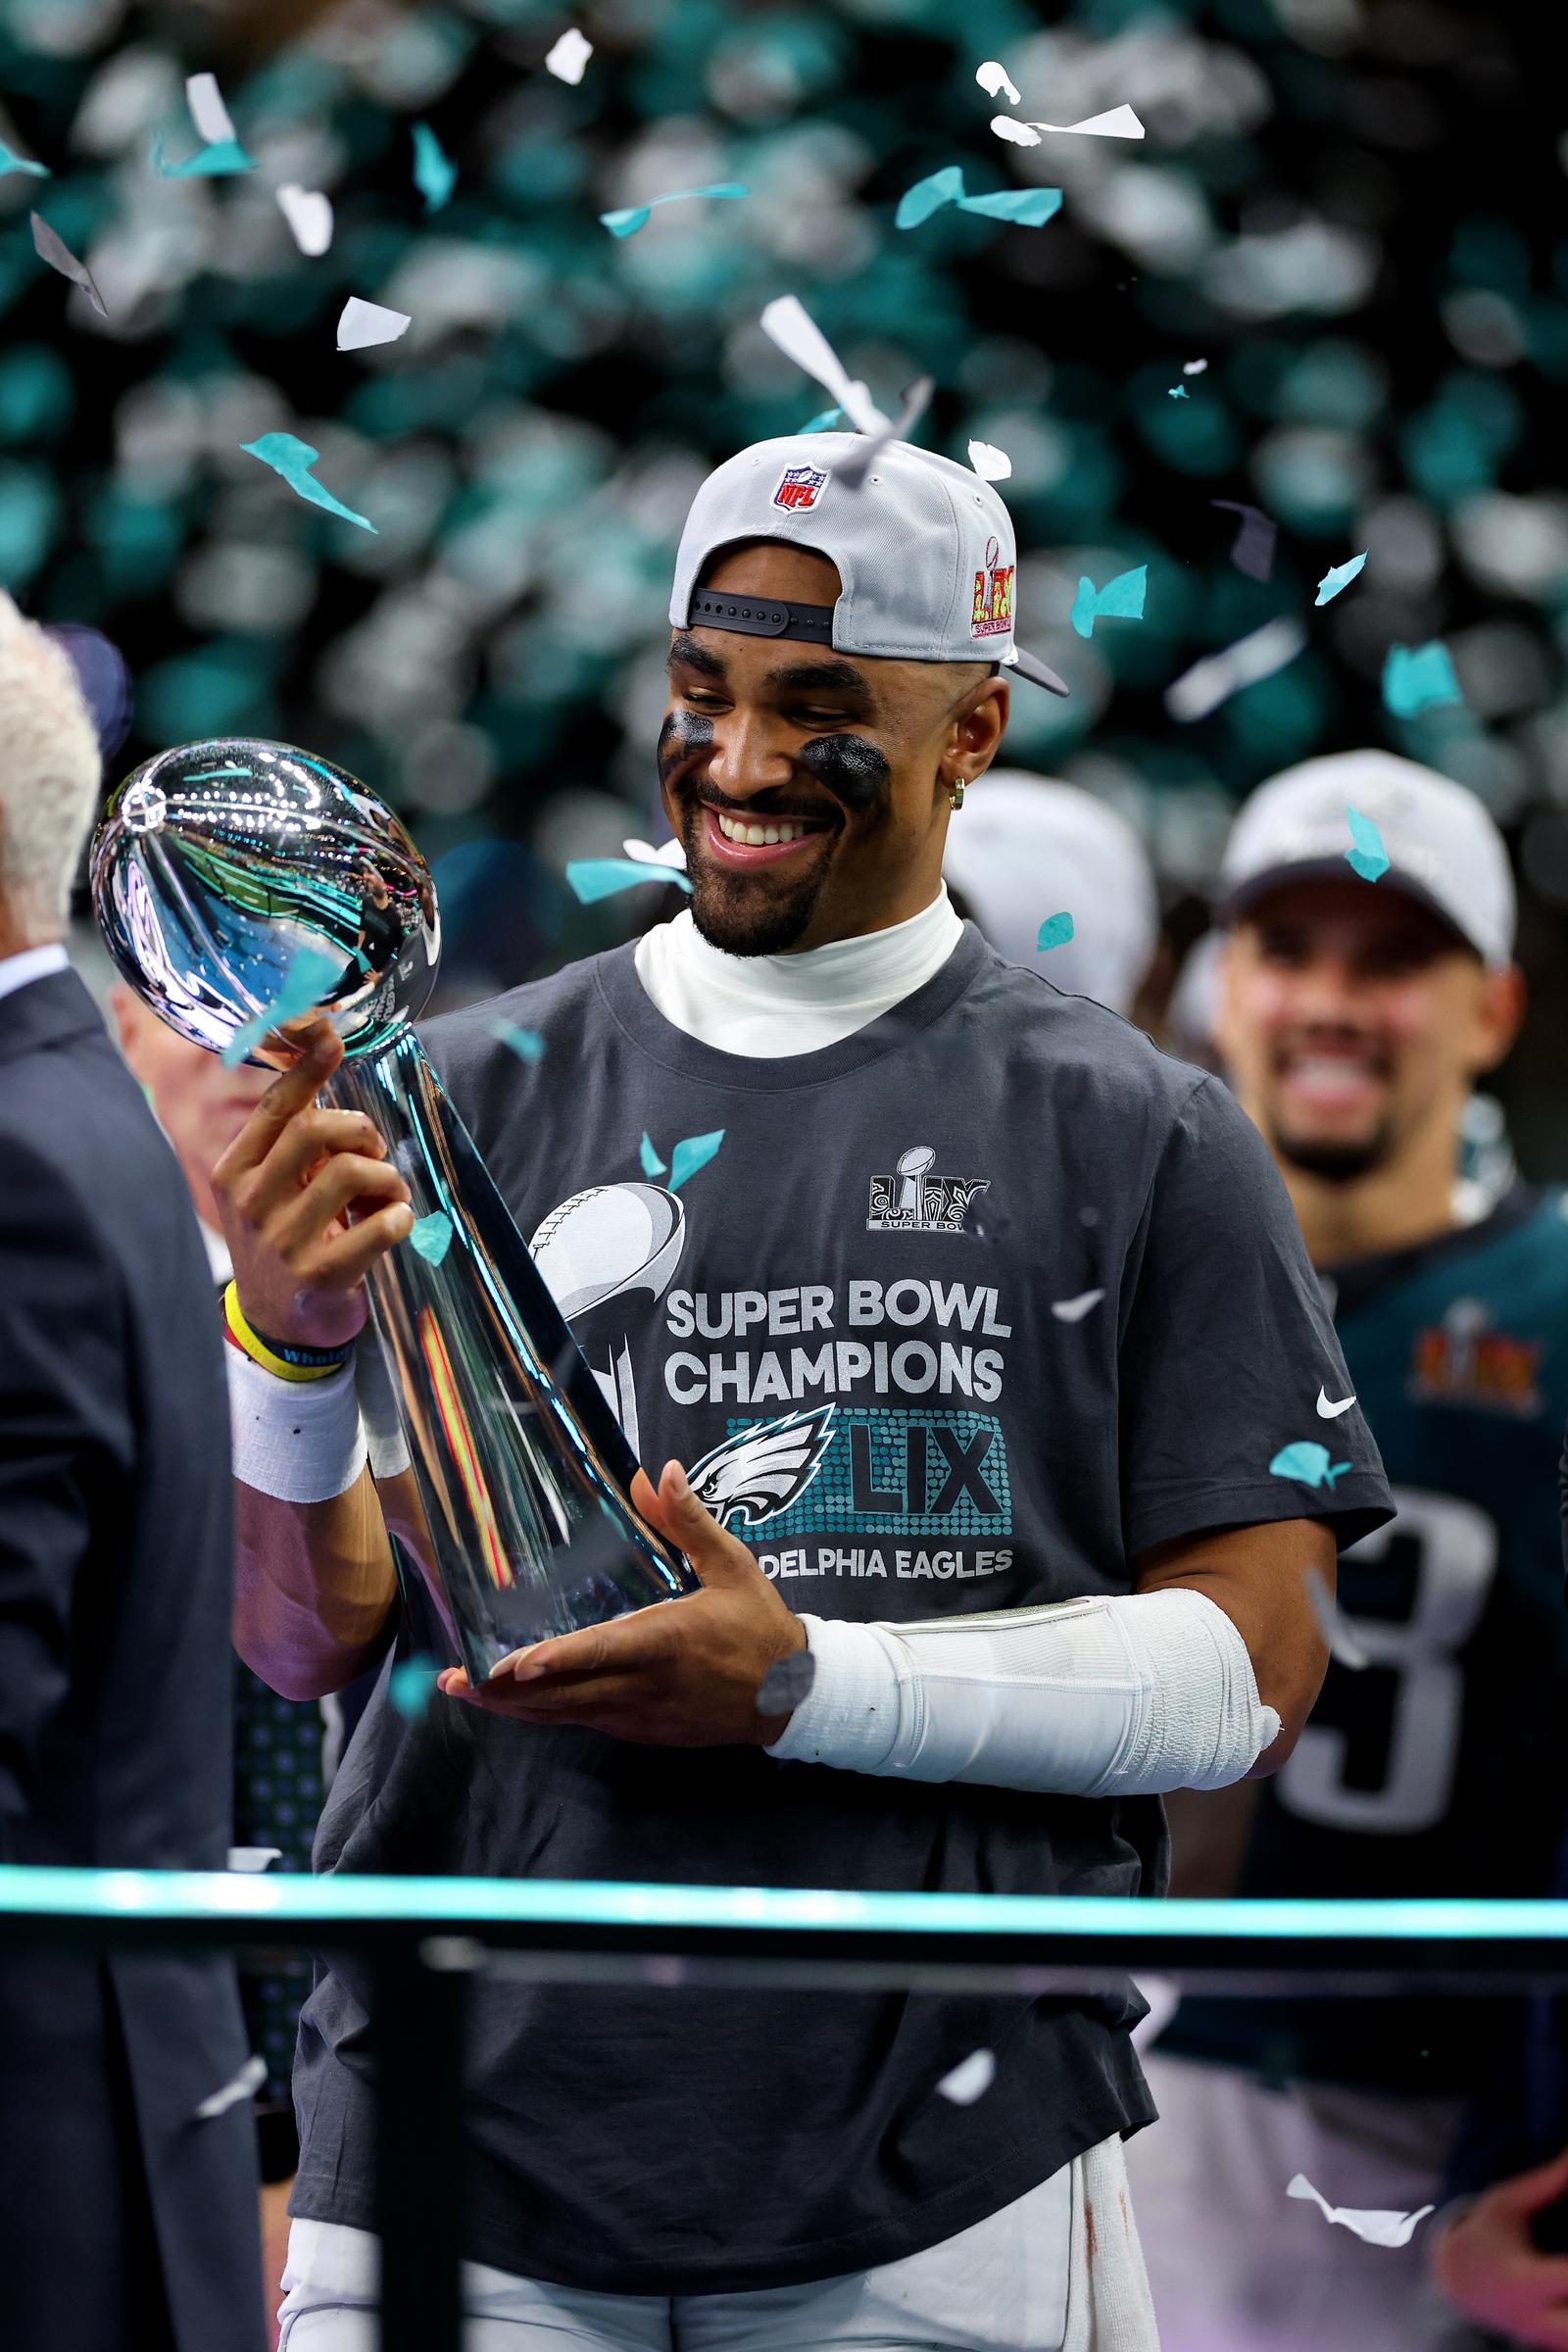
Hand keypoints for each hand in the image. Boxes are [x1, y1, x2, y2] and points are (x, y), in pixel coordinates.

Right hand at [210, 1018, 413, 1349]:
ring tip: (389, 1194)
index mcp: (236, 1172)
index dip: (307, 1069)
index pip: (276, 1108)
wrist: (276, 1325)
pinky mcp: (321, 1275)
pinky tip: (395, 1222)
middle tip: (375, 1151)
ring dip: (387, 1177)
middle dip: (360, 1130)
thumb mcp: (269, 1189)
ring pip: (351, 1173)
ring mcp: (284, 1241)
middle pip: (315, 1130)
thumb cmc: (283, 1241)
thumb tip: (319, 1065)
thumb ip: (290, 1141)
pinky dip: (400, 1217)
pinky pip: (380, 1227)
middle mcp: (252, 1202)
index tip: (331, 1037)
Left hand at [437, 1460, 808, 1746]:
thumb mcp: (732, 1565)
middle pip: (565, 1695)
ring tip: (469, 1692)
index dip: (556, 1659)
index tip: (513, 1665)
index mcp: (668, 1642)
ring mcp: (641, 1716)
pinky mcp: (642, 1731)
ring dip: (515, 1707)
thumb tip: (658, 1472)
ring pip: (567, 1715)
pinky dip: (548, 1713)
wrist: (794, 1696)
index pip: (602, 1652)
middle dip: (506, 1691)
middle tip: (456, 1681)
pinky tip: (519, 1702)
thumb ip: (689, 1521)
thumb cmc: (760, 1626)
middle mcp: (646, 1686)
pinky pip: (585, 1721)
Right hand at [1430, 2148, 1567, 2348]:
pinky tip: (1566, 2284)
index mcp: (1523, 2281)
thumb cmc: (1485, 2233)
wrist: (1458, 2278)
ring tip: (1564, 2266)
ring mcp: (1544, 2338)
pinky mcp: (1551, 2344)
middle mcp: (1536, 2318)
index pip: (1567, 2278)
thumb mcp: (1506, 2203)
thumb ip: (1546, 2184)